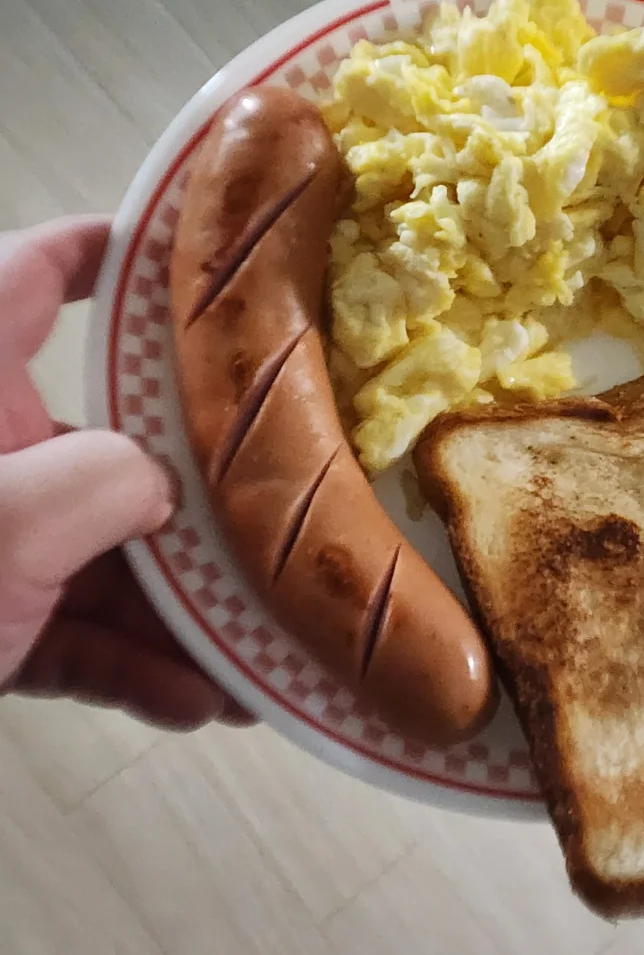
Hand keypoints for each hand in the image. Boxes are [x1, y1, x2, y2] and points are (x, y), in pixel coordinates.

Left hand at [0, 217, 250, 728]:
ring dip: (185, 606)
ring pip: (102, 552)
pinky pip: (69, 632)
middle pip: (113, 435)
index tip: (219, 255)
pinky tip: (204, 706)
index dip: (130, 247)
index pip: (42, 271)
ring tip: (270, 645)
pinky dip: (132, 668)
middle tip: (290, 490)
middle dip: (202, 482)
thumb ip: (100, 483)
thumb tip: (170, 492)